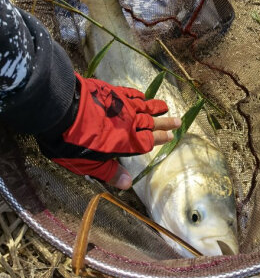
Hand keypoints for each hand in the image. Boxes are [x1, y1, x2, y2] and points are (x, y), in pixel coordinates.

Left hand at [36, 74, 180, 188]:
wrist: (61, 110)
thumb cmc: (72, 144)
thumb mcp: (90, 165)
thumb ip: (111, 173)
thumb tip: (129, 185)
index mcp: (126, 142)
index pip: (149, 141)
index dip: (160, 139)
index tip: (171, 136)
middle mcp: (129, 122)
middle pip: (152, 122)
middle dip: (165, 123)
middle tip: (178, 121)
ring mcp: (121, 105)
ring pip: (144, 106)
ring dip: (156, 107)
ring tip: (166, 106)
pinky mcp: (111, 92)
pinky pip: (130, 94)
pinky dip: (139, 95)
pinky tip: (143, 95)